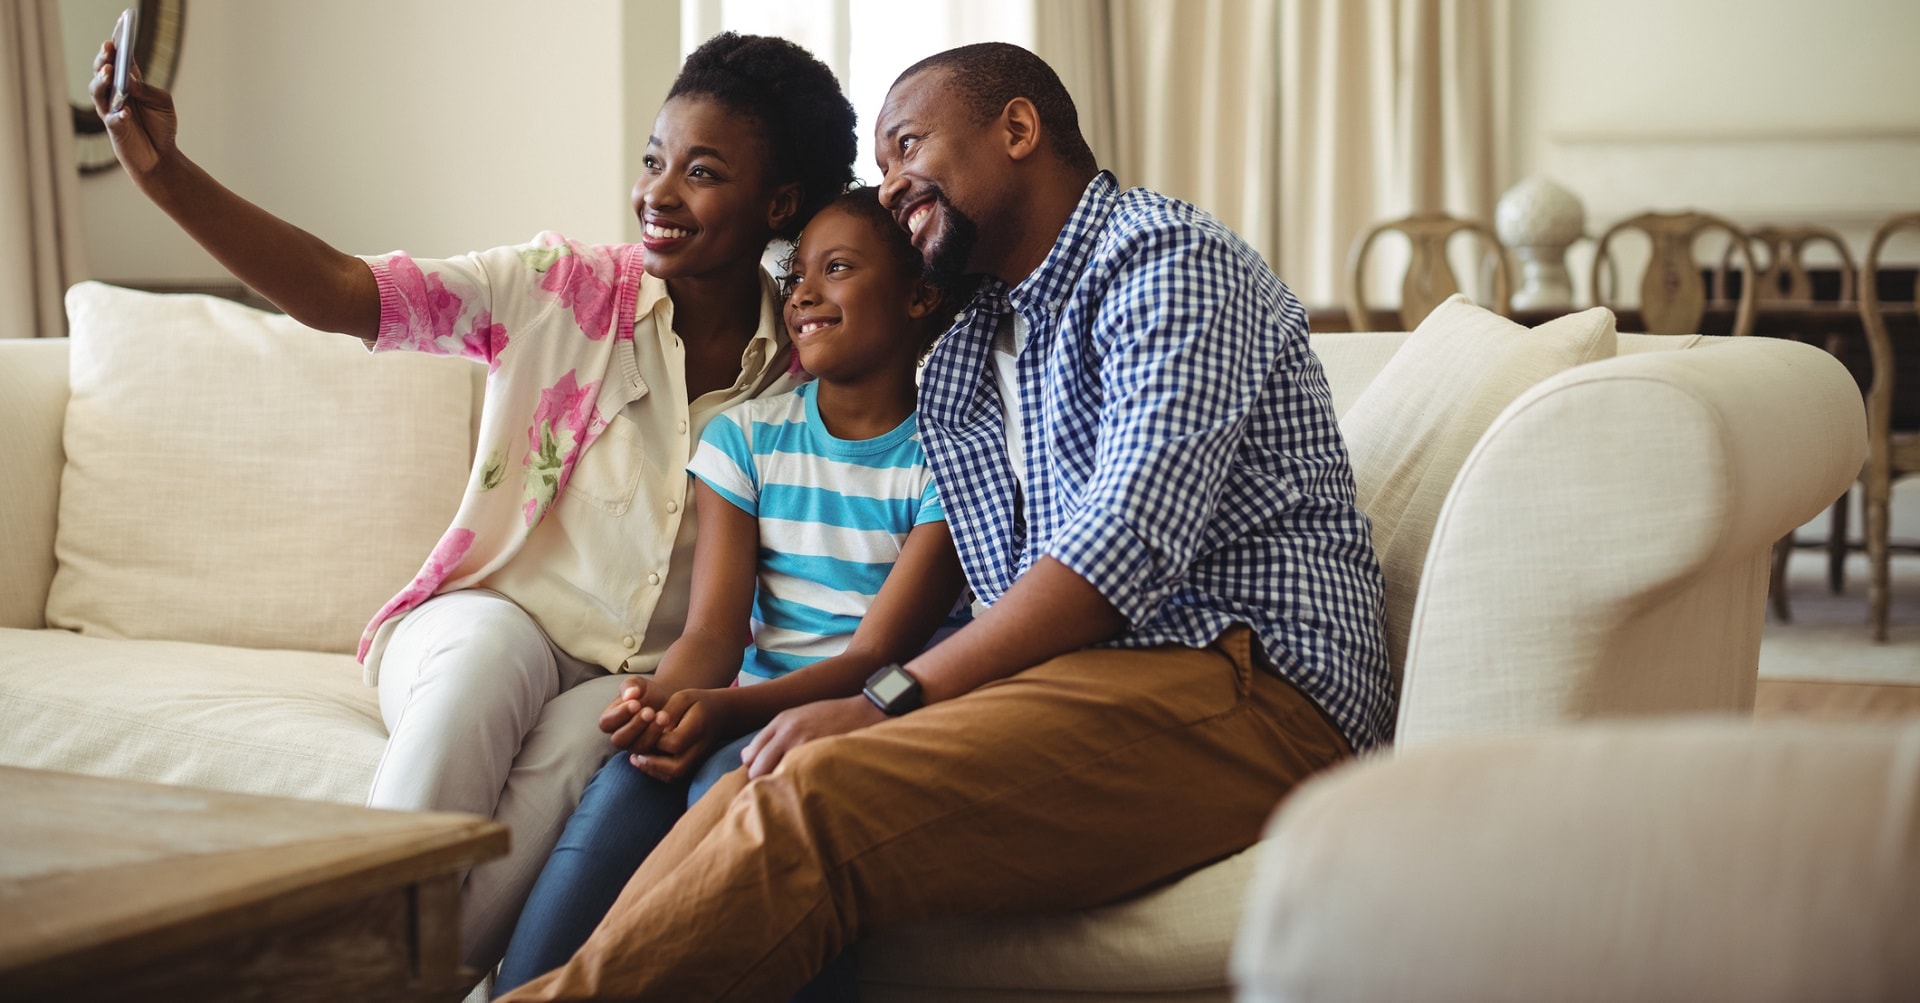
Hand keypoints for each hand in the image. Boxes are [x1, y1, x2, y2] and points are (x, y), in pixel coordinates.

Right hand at [89, 38, 177, 180]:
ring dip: (102, 80)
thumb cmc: (161, 126)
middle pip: (102, 71)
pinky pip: (112, 119)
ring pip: (98, 91)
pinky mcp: (114, 129)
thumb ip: (148, 90)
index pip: (120, 60)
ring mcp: (111, 110)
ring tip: (109, 72)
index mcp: (129, 83)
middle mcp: (115, 93)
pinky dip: (119, 114)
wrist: (162, 157)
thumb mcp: (163, 104)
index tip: (117, 31)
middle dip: (104, 58)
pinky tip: (126, 111)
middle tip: (108, 48)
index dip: (117, 45)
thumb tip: (131, 80)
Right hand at [600, 677, 675, 752]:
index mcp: (610, 720)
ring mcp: (634, 746)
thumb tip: (630, 694)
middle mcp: (619, 736)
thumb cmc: (645, 692)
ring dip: (650, 732)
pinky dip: (661, 739)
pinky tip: (669, 725)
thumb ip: (630, 686)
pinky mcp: (651, 752)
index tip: (636, 703)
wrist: (664, 700)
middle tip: (649, 711)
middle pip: (619, 740)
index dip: (620, 714)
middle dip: (635, 726)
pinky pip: (654, 752)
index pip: (606, 723)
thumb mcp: (636, 684)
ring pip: (638, 747)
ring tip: (662, 716)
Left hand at [627, 688, 737, 783]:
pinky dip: (657, 773)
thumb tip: (655, 726)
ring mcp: (697, 760)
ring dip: (652, 770)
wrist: (720, 715)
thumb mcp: (684, 698)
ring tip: (636, 758)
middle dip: (652, 763)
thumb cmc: (698, 703)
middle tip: (635, 754)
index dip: (655, 738)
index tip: (645, 731)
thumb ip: (669, 711)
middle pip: (676, 767)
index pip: (674, 742)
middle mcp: (699, 749)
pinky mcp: (692, 765)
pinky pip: (674, 777)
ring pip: (674, 776)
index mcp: (699, 729)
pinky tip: (644, 761)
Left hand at [740, 695, 885, 779]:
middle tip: (776, 790)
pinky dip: (795, 787)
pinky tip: (804, 789)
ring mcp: (801, 745)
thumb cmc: (833, 717)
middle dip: (762, 782)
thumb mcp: (799, 717)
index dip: (755, 770)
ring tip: (790, 792)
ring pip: (773, 778)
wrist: (865, 711)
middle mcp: (786, 732)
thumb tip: (747, 758)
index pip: (750, 755)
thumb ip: (774, 735)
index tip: (765, 779)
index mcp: (780, 722)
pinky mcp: (817, 756)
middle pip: (756, 769)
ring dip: (778, 787)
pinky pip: (795, 779)